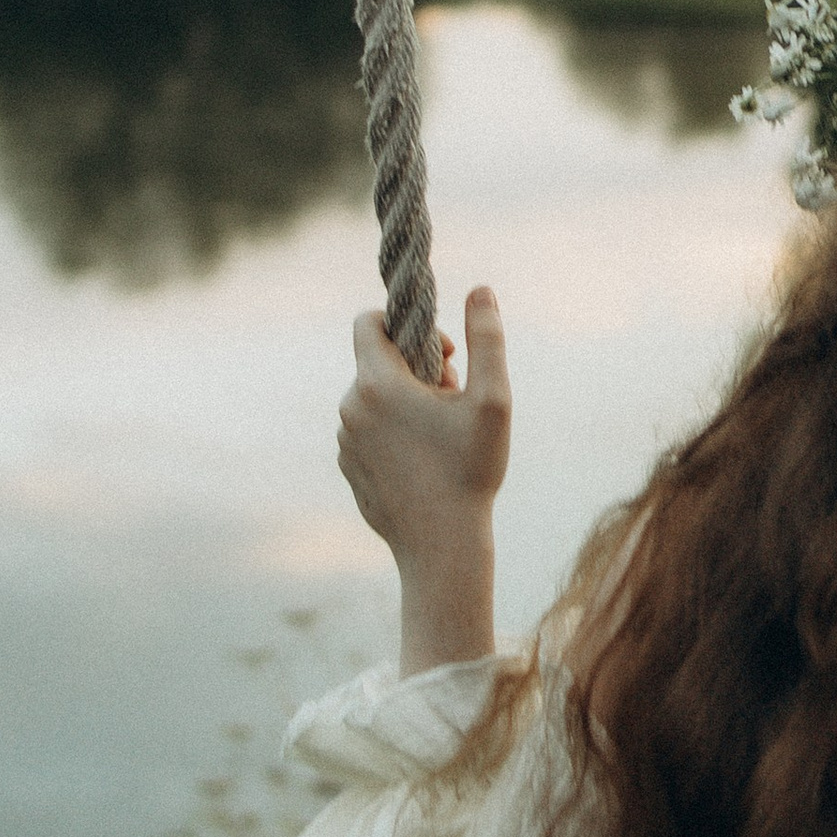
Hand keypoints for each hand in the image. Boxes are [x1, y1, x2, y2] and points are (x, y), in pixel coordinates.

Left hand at [337, 285, 509, 672]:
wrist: (441, 547)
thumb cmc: (469, 471)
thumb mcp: (492, 399)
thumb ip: (486, 338)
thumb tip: (480, 289)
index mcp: (376, 384)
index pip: (367, 322)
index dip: (403, 322)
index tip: (442, 350)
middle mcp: (350, 408)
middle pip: (377, 362)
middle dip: (416, 369)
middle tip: (455, 399)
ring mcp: (344, 442)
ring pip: (373, 399)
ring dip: (406, 402)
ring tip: (444, 434)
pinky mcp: (348, 468)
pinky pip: (368, 432)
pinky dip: (394, 433)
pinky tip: (427, 461)